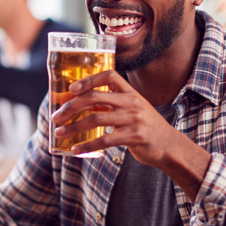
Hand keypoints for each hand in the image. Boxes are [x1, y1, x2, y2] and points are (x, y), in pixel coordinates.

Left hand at [50, 70, 209, 184]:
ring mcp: (134, 119)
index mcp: (130, 93)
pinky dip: (87, 145)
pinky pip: (104, 140)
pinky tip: (75, 150)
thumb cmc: (145, 128)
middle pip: (94, 98)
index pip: (109, 75)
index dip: (88, 79)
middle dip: (70, 107)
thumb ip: (111, 105)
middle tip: (55, 117)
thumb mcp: (131, 110)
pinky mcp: (134, 137)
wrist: (170, 147)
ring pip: (95, 119)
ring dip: (73, 127)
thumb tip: (78, 105)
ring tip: (59, 133)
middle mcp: (132, 102)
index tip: (71, 88)